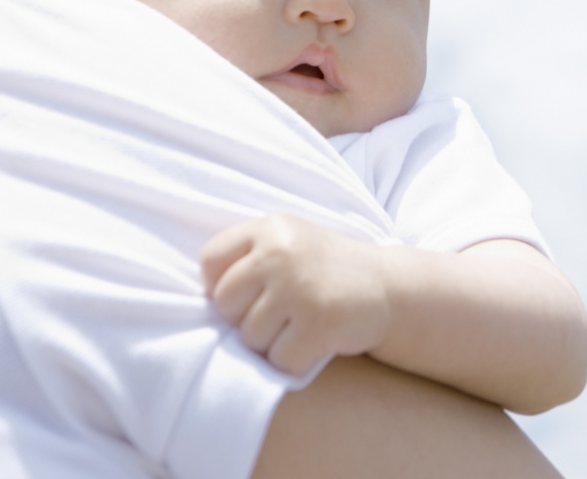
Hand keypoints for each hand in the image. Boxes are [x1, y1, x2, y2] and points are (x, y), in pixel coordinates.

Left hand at [200, 215, 390, 375]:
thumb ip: (247, 256)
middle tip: (279, 312)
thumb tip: (198, 295)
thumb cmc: (324, 269)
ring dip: (272, 341)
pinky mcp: (319, 323)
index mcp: (270, 227)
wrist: (388, 286)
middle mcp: (281, 252)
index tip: (245, 294)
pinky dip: (294, 360)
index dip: (220, 286)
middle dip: (246, 317)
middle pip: (225, 304)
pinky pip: (279, 359)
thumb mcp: (287, 241)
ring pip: (250, 336)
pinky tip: (315, 340)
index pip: (210, 261)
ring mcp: (300, 287)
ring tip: (300, 322)